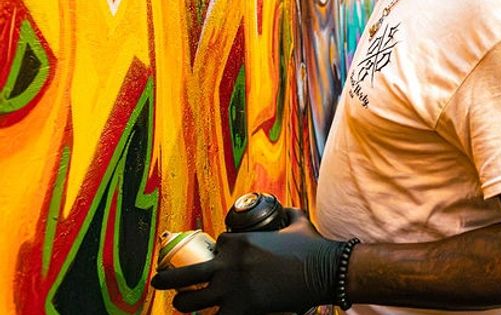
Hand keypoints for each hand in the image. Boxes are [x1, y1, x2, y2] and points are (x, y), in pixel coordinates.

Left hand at [151, 209, 348, 313]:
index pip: (216, 245)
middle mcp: (229, 264)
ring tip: (180, 304)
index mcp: (240, 241)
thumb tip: (286, 210)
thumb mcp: (298, 221)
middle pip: (186, 274)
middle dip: (169, 278)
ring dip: (183, 303)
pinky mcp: (242, 309)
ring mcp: (233, 288)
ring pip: (192, 301)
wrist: (325, 271)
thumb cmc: (313, 247)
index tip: (218, 260)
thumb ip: (287, 213)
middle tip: (159, 280)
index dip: (216, 252)